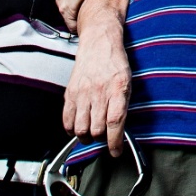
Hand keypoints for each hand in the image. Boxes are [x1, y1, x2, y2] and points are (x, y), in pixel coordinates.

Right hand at [64, 12, 130, 156]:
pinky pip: (67, 120)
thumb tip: (120, 131)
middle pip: (97, 129)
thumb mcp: (128, 82)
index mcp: (118, 89)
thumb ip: (124, 105)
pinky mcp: (70, 93)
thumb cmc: (116, 63)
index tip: (115, 152)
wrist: (99, 43)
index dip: (114, 142)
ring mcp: (83, 93)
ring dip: (87, 137)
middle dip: (101, 139)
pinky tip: (77, 128)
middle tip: (104, 137)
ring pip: (81, 128)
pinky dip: (71, 130)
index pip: (115, 122)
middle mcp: (99, 92)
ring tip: (91, 133)